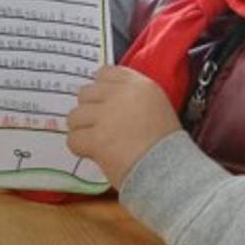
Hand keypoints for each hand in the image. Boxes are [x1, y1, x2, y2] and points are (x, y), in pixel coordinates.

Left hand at [67, 65, 181, 188]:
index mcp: (139, 85)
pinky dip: (80, 149)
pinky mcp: (97, 139)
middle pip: (85, 93)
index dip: (100, 90)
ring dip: (82, 130)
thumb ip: (131, 97)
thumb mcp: (157, 107)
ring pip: (75, 116)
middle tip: (99, 127)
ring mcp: (107, 116)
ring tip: (97, 142)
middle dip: (89, 111)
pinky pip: (73, 139)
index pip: (105, 73)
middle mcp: (121, 95)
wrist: (172, 171)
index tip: (103, 105)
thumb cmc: (166, 145)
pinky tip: (93, 154)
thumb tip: (104, 99)